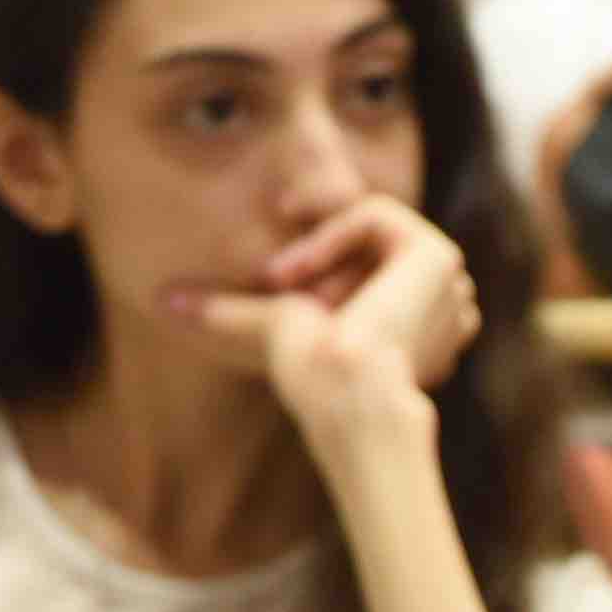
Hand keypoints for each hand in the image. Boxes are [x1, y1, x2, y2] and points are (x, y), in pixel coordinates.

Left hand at [180, 196, 483, 495]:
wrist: (346, 397)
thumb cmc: (316, 383)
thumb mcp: (269, 331)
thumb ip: (229, 313)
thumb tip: (164, 303)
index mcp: (419, 322)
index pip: (365, 261)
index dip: (318, 260)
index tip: (273, 276)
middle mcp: (444, 301)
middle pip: (368, 241)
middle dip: (320, 262)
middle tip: (280, 291)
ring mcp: (448, 281)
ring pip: (370, 226)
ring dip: (324, 255)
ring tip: (294, 294)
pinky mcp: (438, 255)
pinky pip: (377, 215)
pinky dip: (331, 235)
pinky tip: (300, 275)